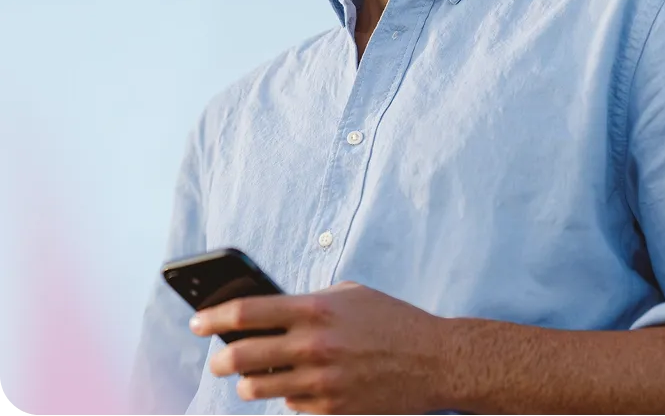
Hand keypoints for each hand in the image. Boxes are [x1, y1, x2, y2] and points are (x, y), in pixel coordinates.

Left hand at [189, 280, 453, 413]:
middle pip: (241, 356)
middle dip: (219, 359)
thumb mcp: (351, 294)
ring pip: (258, 388)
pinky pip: (290, 406)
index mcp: (316, 308)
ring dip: (248, 382)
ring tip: (251, 376)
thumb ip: (311, 301)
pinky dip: (288, 396)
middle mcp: (313, 345)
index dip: (213, 317)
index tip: (196, 321)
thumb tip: (272, 311)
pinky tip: (299, 386)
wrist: (432, 360)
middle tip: (216, 359)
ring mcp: (320, 382)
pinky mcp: (330, 410)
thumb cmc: (392, 320)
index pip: (248, 313)